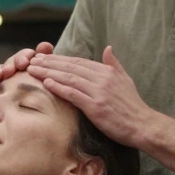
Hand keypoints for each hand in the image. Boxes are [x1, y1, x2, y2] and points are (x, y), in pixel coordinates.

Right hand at [0, 42, 54, 91]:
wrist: (44, 114)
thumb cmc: (49, 92)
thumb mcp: (51, 76)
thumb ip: (48, 60)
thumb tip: (45, 45)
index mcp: (33, 63)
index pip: (26, 55)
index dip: (23, 57)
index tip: (23, 64)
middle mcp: (20, 69)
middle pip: (12, 62)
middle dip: (9, 65)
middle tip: (9, 72)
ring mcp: (9, 78)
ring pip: (1, 71)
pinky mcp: (0, 89)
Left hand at [26, 46, 151, 145]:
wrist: (143, 125)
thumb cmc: (133, 105)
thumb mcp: (126, 80)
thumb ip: (114, 64)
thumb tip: (108, 48)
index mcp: (107, 71)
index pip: (78, 61)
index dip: (59, 59)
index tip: (44, 58)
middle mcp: (102, 78)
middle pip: (70, 67)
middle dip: (49, 63)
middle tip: (31, 61)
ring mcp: (99, 92)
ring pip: (69, 78)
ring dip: (48, 73)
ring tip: (33, 70)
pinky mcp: (96, 106)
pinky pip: (73, 94)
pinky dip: (59, 88)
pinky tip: (47, 83)